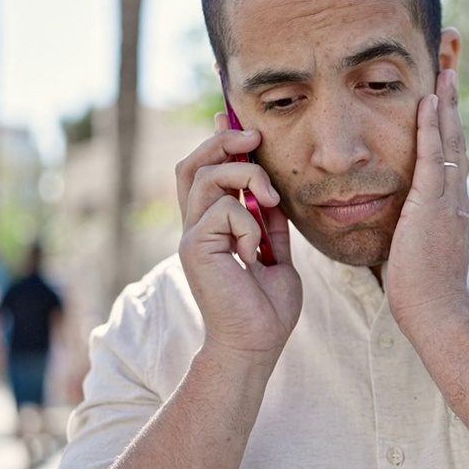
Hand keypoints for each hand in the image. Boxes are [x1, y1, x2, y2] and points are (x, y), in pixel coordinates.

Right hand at [176, 113, 301, 364]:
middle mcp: (196, 228)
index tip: (238, 123)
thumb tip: (270, 189)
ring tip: (271, 199)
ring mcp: (192, 237)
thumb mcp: (277, 253)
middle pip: (192, 165)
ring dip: (246, 177)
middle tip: (254, 138)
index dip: (216, 143)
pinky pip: (224, 209)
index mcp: (213, 228)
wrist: (257, 345)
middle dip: (223, 143)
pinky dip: (249, 222)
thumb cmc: (267, 308)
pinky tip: (256, 252)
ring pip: (206, 177)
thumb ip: (270, 222)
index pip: (203, 173)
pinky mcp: (195, 248)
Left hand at [387, 69, 468, 339]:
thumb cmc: (424, 297)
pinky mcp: (433, 203)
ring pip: (451, 142)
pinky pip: (433, 155)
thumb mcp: (421, 258)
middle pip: (458, 143)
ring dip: (446, 105)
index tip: (446, 107)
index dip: (450, 132)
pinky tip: (427, 100)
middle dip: (453, 108)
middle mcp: (458, 200)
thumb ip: (415, 239)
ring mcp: (449, 200)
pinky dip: (431, 126)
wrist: (437, 312)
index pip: (452, 163)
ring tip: (445, 72)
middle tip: (451, 73)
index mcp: (454, 213)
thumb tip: (403, 235)